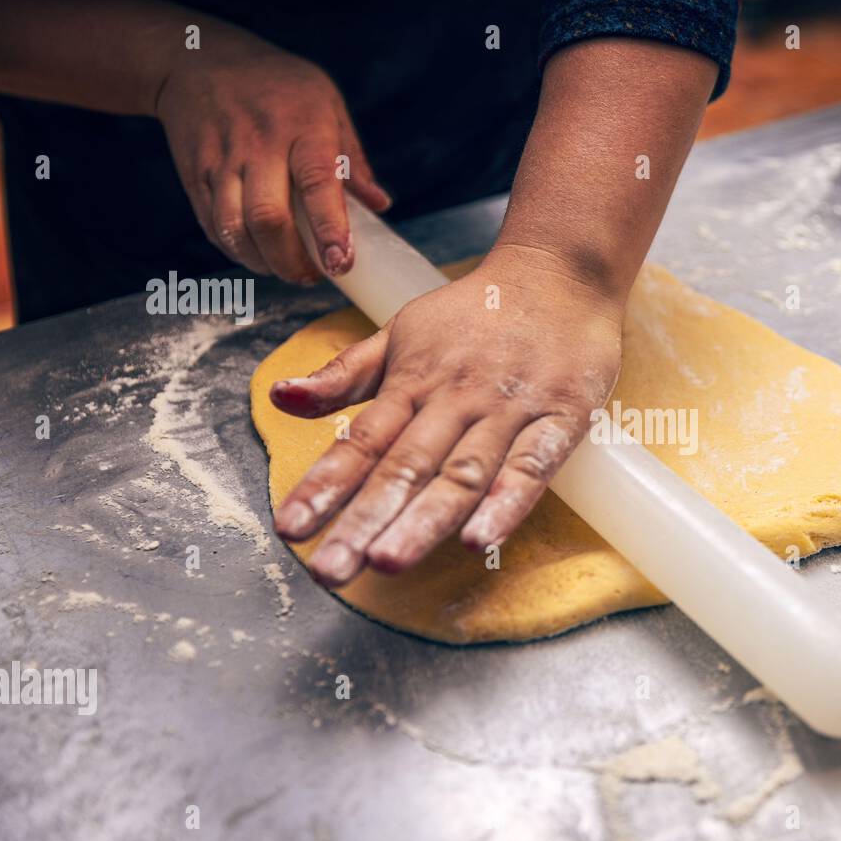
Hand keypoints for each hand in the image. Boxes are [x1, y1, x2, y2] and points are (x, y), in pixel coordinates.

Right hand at [156, 37, 389, 282]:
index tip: (341, 263)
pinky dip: (236, 250)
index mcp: (301, 128)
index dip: (330, 229)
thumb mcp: (326, 105)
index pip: (317, 184)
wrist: (197, 58)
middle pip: (268, 218)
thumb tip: (380, 205)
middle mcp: (258, 146)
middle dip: (291, 260)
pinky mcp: (195, 175)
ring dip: (261, 262)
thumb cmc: (279, 86)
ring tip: (284, 269)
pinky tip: (256, 254)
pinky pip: (213, 225)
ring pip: (234, 228)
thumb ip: (351, 159)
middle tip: (312, 276)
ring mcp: (221, 161)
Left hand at [268, 246, 623, 586]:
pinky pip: (533, 465)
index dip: (324, 485)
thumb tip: (279, 399)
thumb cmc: (477, 310)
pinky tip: (481, 540)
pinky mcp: (562, 416)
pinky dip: (508, 502)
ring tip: (387, 562)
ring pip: (462, 472)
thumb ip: (345, 374)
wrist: (561, 270)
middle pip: (405, 466)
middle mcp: (456, 398)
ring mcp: (509, 409)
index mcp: (414, 381)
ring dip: (425, 519)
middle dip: (364, 520)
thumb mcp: (402, 332)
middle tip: (328, 571)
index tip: (290, 529)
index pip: (362, 442)